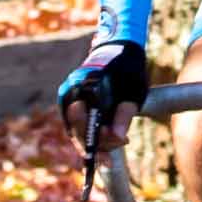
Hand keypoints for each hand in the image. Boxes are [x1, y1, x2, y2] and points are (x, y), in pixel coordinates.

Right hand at [55, 36, 144, 152]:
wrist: (118, 50)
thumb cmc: (127, 69)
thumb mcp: (132, 91)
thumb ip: (124, 114)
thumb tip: (118, 138)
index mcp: (82, 86)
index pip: (82, 122)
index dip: (96, 140)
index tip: (112, 152)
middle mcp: (70, 93)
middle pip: (78, 131)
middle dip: (100, 143)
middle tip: (124, 142)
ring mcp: (69, 98)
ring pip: (78, 131)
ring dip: (99, 141)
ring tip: (123, 139)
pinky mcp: (74, 104)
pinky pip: (80, 126)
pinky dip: (95, 135)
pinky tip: (114, 139)